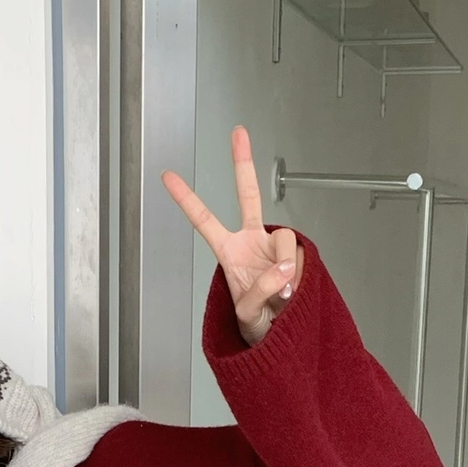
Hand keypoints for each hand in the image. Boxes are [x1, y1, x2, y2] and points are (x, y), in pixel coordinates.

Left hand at [162, 125, 303, 345]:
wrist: (281, 332)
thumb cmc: (258, 323)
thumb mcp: (247, 313)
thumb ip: (261, 289)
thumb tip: (283, 269)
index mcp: (229, 252)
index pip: (204, 220)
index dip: (186, 199)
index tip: (168, 176)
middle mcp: (252, 241)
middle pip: (248, 196)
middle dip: (243, 163)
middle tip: (238, 134)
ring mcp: (274, 246)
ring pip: (284, 239)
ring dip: (284, 265)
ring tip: (281, 292)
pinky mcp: (297, 255)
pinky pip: (300, 257)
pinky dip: (298, 274)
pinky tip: (292, 289)